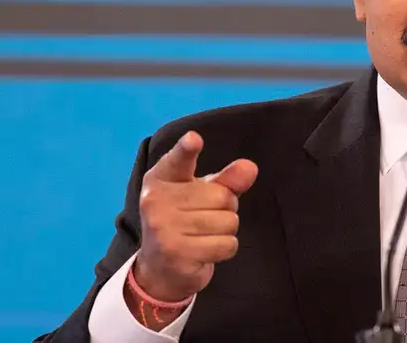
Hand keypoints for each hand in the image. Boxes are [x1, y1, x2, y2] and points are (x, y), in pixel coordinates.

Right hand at [134, 131, 258, 301]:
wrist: (160, 267)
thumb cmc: (185, 220)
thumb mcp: (203, 194)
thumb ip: (227, 180)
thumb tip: (250, 168)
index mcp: (161, 179)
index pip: (178, 160)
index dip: (187, 149)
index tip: (194, 139)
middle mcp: (156, 201)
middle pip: (222, 196)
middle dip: (226, 208)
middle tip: (205, 217)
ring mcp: (164, 229)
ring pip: (228, 221)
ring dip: (226, 230)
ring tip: (204, 234)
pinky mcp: (177, 254)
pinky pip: (227, 244)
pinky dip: (225, 248)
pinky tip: (206, 249)